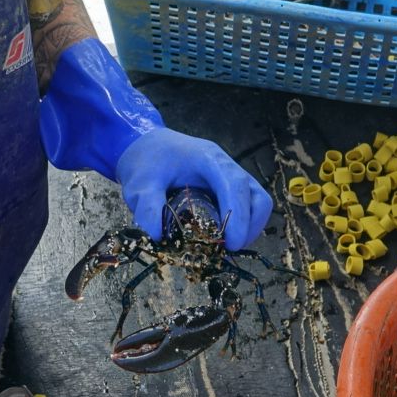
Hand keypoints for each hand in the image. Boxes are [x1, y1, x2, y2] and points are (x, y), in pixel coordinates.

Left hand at [115, 127, 272, 250]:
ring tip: (226, 247)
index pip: (235, 185)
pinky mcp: (228, 189)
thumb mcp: (139, 183)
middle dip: (249, 226)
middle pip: (256, 196)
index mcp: (208, 159)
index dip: (238, 215)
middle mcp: (226, 167)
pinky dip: (241, 226)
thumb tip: (157, 236)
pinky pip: (246, 208)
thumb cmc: (146, 161)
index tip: (231, 243)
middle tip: (228, 249)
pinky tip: (221, 239)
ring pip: (256, 203)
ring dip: (248, 228)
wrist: (145, 147)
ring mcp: (230, 177)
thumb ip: (147, 206)